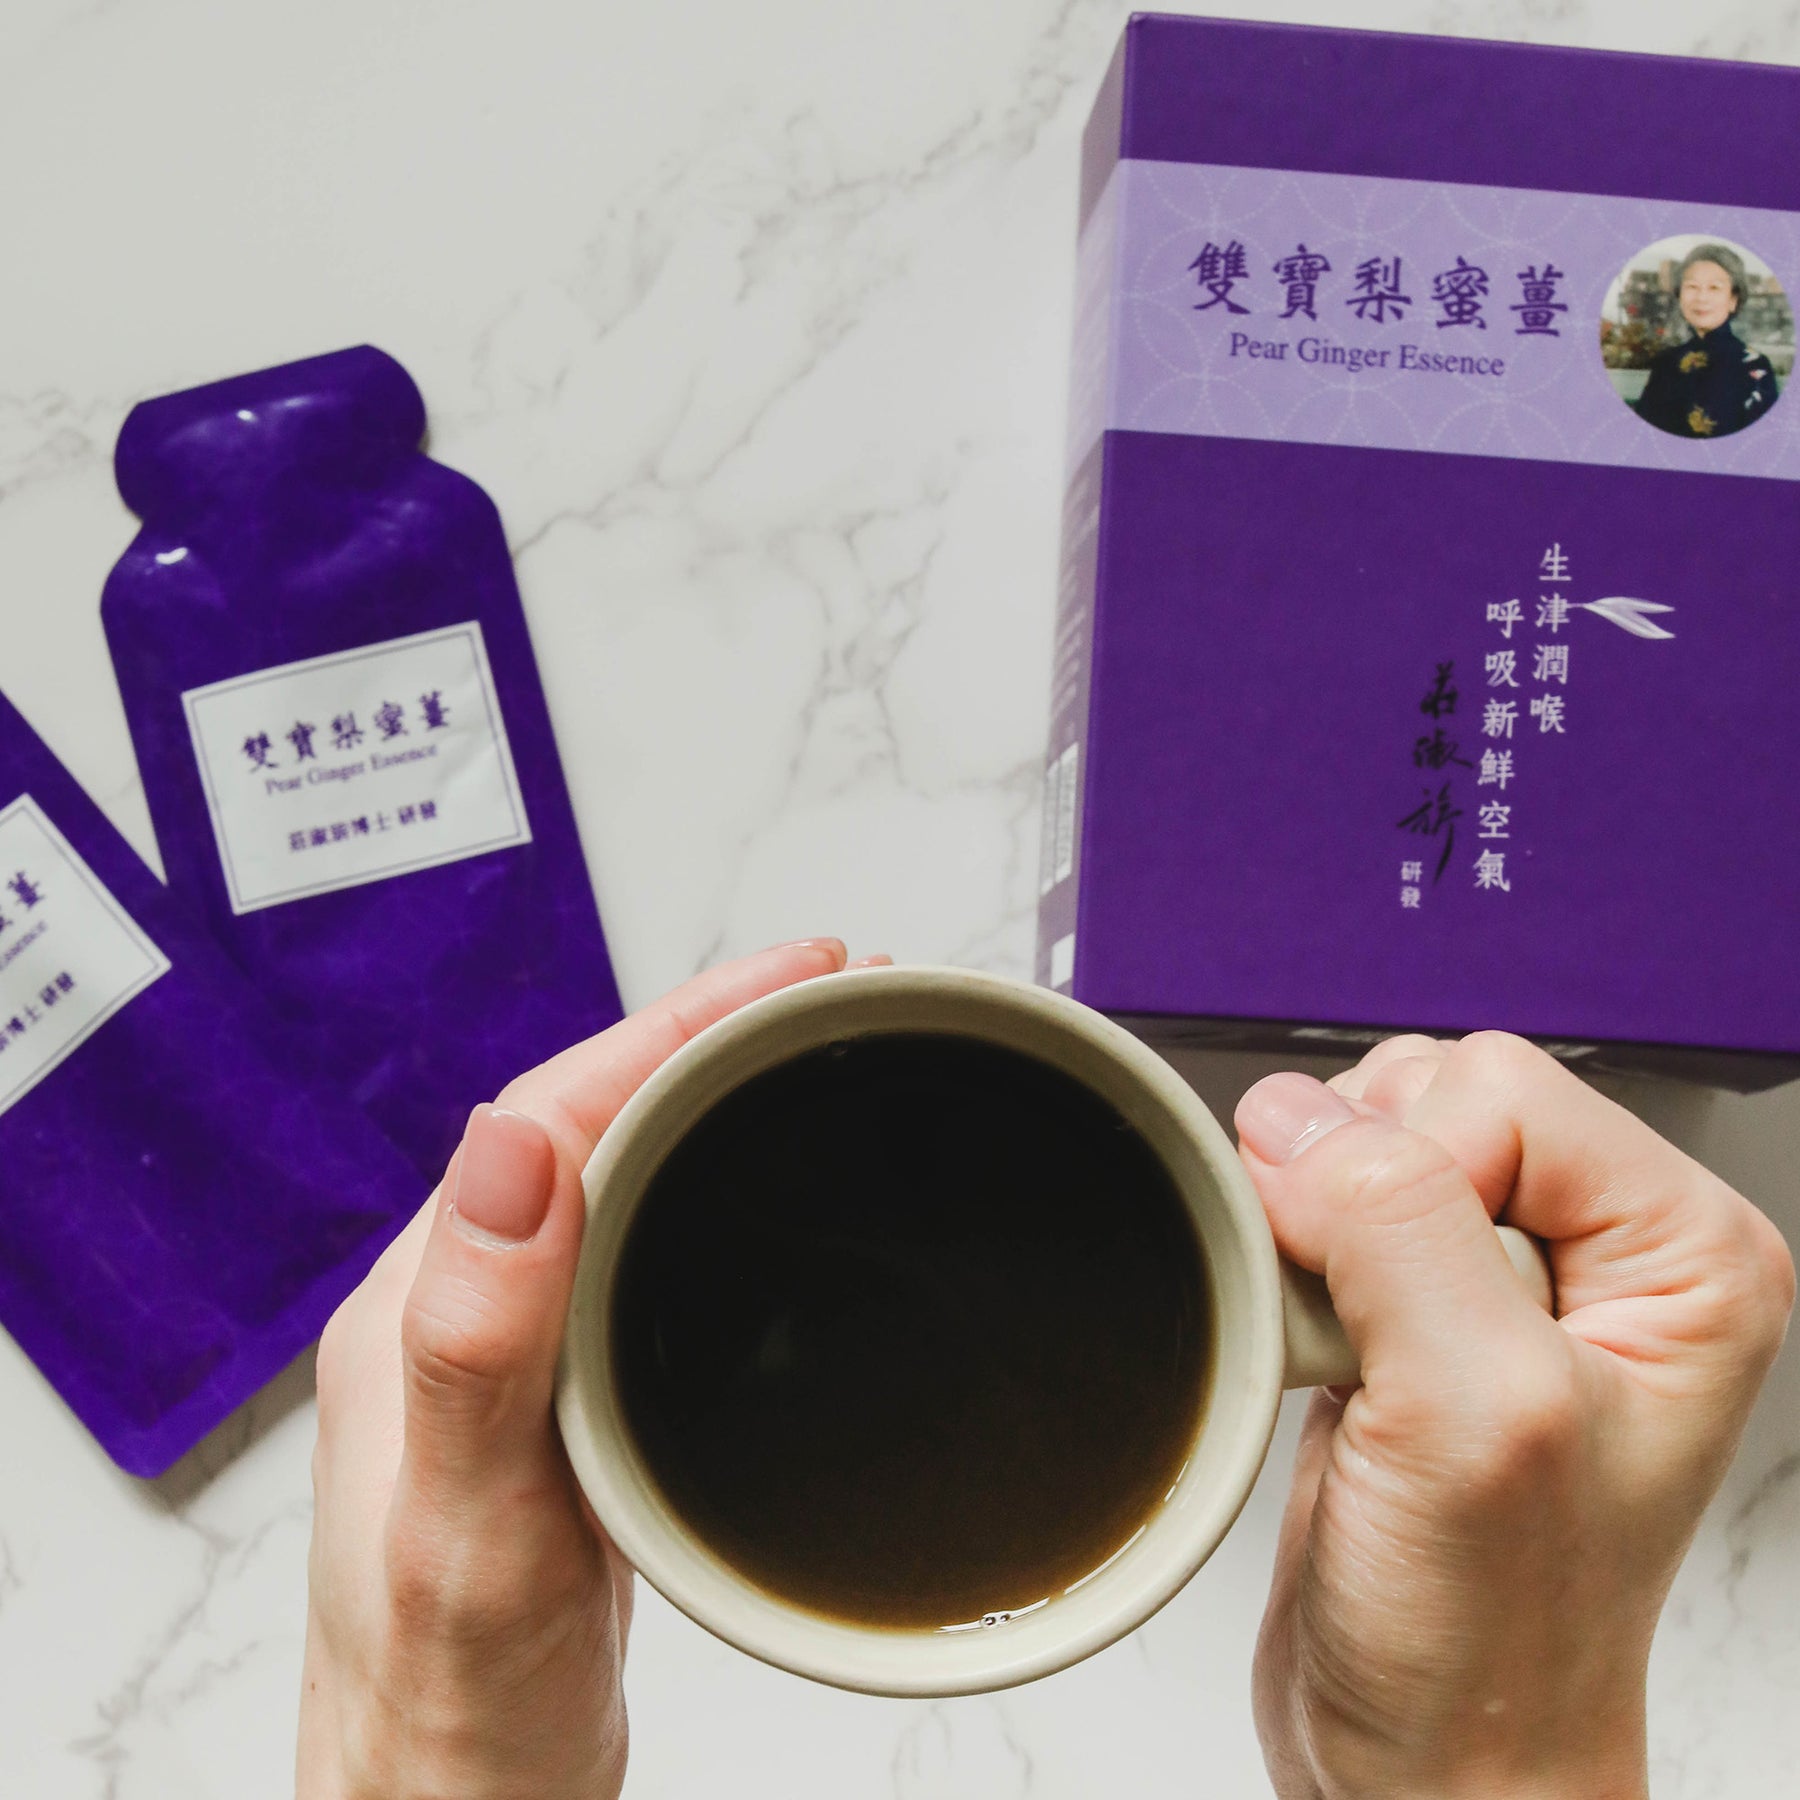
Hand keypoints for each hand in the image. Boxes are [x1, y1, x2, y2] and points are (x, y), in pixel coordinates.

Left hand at [297, 939, 860, 1799]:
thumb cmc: (449, 1698)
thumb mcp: (469, 1524)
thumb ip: (479, 1342)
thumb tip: (509, 1139)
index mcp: (425, 1305)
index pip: (556, 1106)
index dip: (684, 1018)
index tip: (798, 971)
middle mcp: (460, 1308)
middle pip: (593, 1116)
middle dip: (715, 1033)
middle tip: (834, 989)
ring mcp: (514, 1350)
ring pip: (620, 1173)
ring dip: (715, 1097)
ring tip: (812, 1053)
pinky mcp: (564, 1396)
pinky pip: (639, 1245)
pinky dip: (712, 1185)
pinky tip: (764, 1191)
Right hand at [1235, 1033, 1792, 1799]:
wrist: (1425, 1757)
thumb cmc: (1499, 1643)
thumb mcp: (1475, 1419)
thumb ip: (1402, 1231)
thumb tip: (1299, 1120)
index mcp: (1682, 1253)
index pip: (1500, 1089)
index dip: (1412, 1177)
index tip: (1390, 1306)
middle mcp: (1603, 1254)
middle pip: (1426, 1097)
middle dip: (1356, 1199)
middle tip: (1380, 1337)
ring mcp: (1502, 1281)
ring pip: (1360, 1141)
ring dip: (1312, 1233)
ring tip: (1353, 1356)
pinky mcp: (1413, 1310)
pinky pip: (1319, 1210)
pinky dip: (1285, 1263)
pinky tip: (1320, 1355)